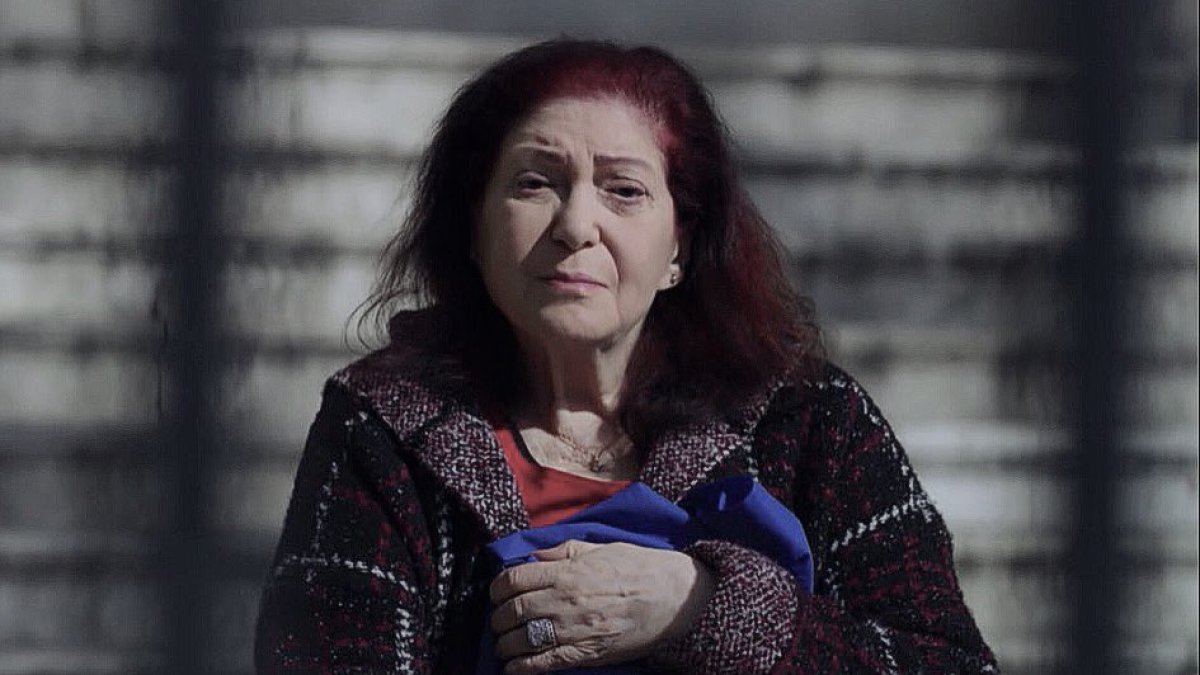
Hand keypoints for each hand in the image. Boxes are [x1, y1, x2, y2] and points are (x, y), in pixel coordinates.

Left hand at [488, 540, 713, 673]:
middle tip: (499, 619)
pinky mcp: (587, 653)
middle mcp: (567, 600)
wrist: (676, 598)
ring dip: (506, 644)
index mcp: (569, 571)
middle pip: (514, 610)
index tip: (497, 593)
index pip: (515, 579)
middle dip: (499, 617)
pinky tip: (514, 667)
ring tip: (504, 644)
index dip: (498, 588)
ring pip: (523, 639)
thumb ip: (565, 551)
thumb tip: (535, 557)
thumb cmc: (641, 568)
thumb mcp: (603, 548)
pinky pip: (545, 663)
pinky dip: (523, 667)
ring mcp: (576, 629)